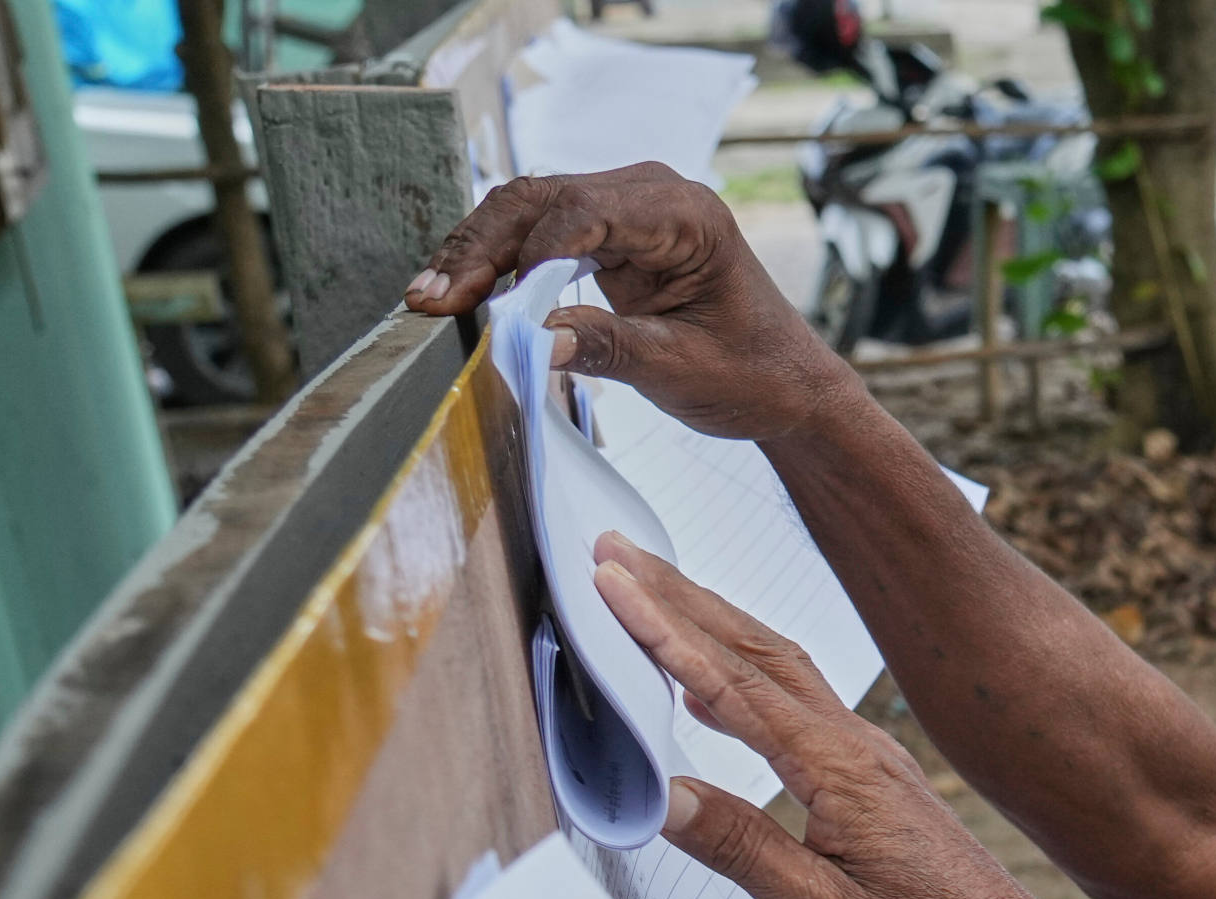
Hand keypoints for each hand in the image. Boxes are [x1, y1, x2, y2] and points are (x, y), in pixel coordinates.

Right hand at [403, 168, 851, 443]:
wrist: (787, 387)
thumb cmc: (754, 376)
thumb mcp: (683, 369)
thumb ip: (611, 349)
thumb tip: (535, 339)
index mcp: (685, 214)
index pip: (583, 210)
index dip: (526, 252)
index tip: (487, 301)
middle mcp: (651, 195)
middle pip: (541, 200)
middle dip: (481, 248)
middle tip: (429, 299)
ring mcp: (626, 211)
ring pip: (528, 213)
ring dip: (477, 255)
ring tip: (428, 300)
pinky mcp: (608, 237)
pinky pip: (538, 236)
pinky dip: (498, 265)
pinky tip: (459, 296)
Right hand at [594, 539, 1100, 898]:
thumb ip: (739, 848)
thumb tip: (663, 794)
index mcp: (840, 771)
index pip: (733, 687)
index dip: (665, 632)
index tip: (612, 583)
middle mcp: (856, 748)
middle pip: (754, 652)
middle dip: (680, 597)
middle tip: (614, 551)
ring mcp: (868, 756)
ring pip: (780, 668)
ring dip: (713, 623)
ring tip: (651, 587)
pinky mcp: (874, 775)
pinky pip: (799, 702)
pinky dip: (746, 674)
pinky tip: (712, 686)